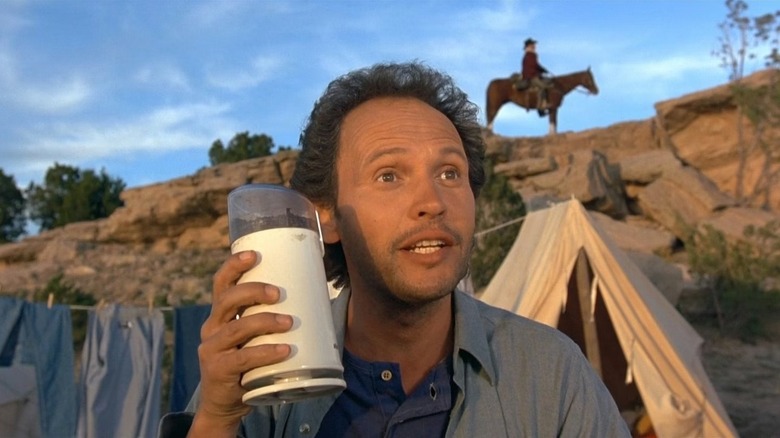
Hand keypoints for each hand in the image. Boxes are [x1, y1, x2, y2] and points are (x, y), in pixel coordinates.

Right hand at [189, 250, 292, 436]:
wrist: (226, 403)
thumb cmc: (248, 361)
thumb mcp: (253, 336)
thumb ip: (270, 318)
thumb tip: (315, 293)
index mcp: (220, 314)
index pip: (222, 283)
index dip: (234, 266)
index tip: (255, 254)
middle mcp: (212, 327)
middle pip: (227, 300)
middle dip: (253, 291)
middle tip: (279, 293)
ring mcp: (212, 349)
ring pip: (236, 328)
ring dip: (265, 321)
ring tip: (289, 321)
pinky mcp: (219, 371)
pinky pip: (242, 358)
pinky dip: (265, 353)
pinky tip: (284, 350)